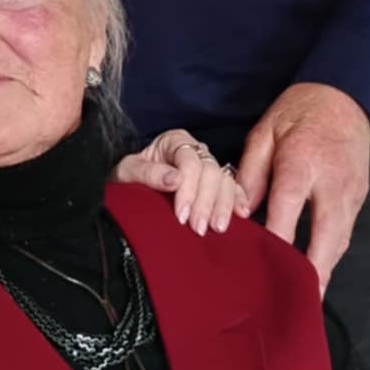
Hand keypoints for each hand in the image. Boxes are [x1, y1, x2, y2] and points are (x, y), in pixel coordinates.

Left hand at [112, 130, 249, 234]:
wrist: (130, 187)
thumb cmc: (129, 176)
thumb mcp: (128, 171)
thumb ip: (148, 173)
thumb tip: (174, 179)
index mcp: (174, 141)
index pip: (189, 162)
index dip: (188, 189)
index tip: (181, 215)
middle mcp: (195, 150)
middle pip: (210, 171)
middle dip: (206, 202)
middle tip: (198, 228)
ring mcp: (208, 165)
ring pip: (225, 180)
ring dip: (224, 205)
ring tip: (218, 228)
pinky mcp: (216, 182)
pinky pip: (233, 187)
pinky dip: (238, 200)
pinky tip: (241, 215)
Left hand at [235, 83, 369, 287]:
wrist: (344, 94)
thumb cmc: (300, 111)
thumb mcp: (265, 132)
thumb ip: (251, 172)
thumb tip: (241, 210)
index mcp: (303, 162)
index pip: (288, 207)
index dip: (277, 238)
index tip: (263, 264)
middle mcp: (332, 182)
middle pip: (325, 235)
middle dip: (313, 270)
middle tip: (296, 299)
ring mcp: (351, 192)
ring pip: (340, 240)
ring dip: (325, 269)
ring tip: (306, 297)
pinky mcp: (359, 197)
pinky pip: (345, 232)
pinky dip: (331, 253)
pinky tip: (317, 270)